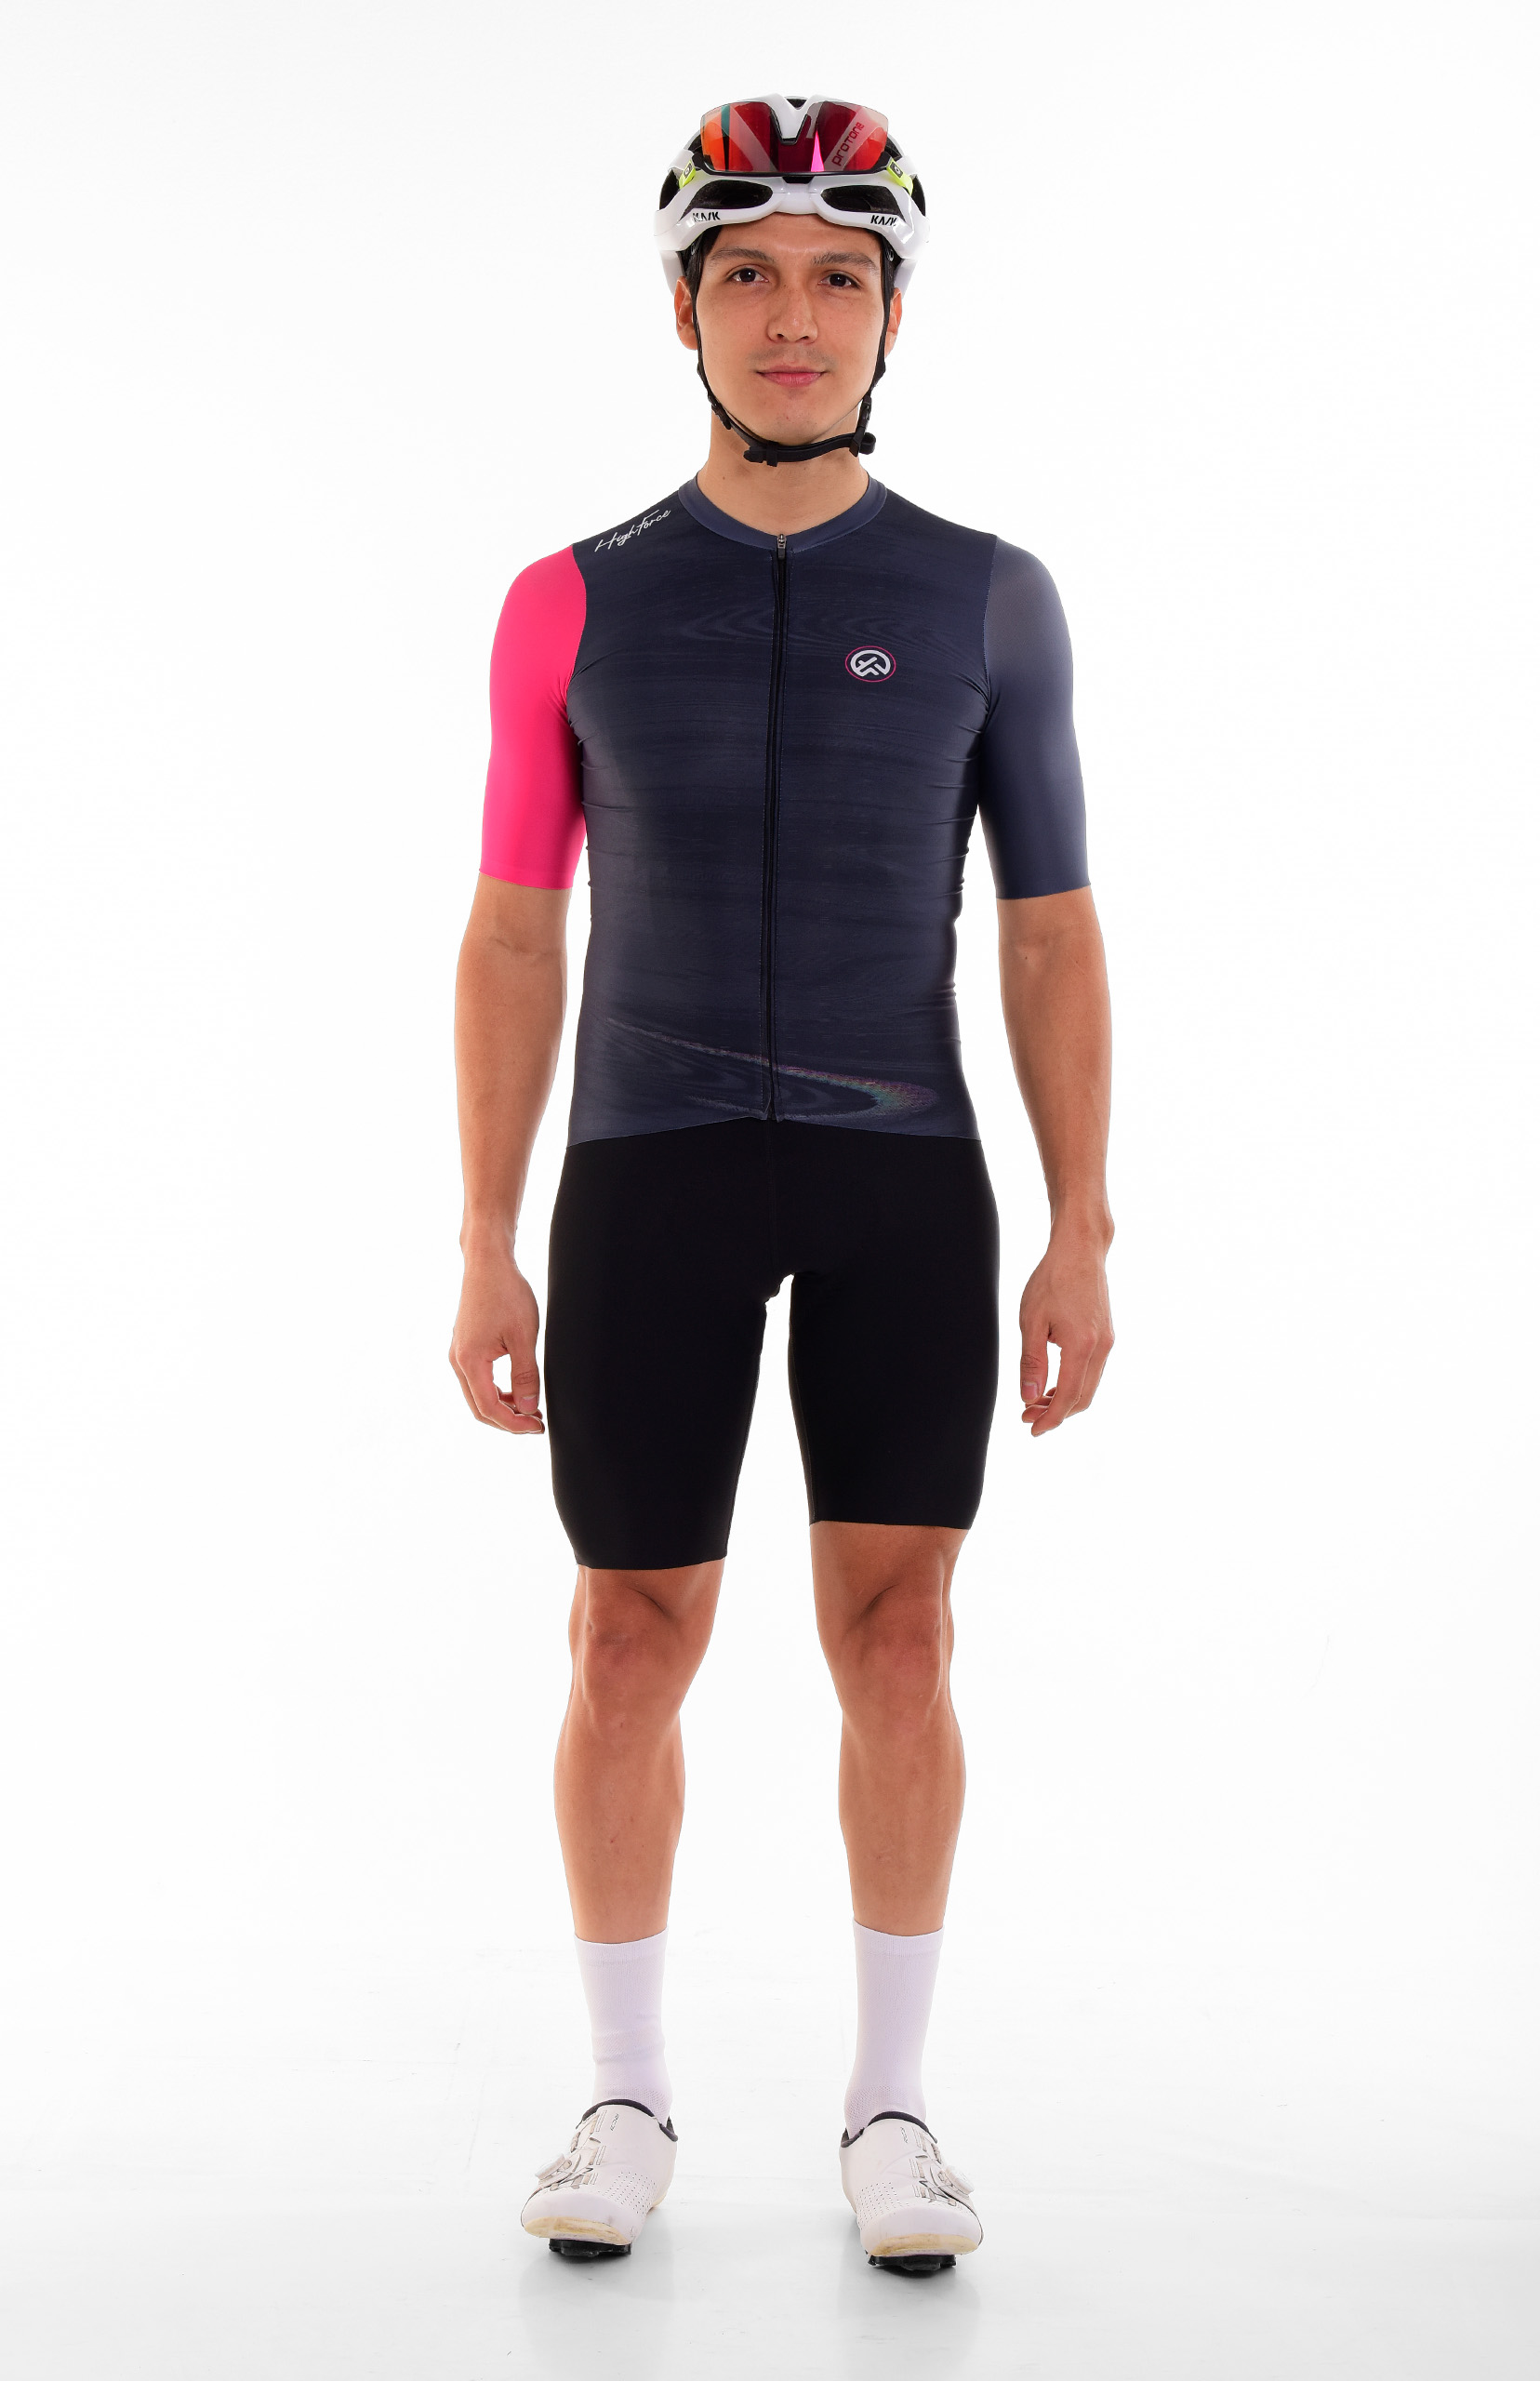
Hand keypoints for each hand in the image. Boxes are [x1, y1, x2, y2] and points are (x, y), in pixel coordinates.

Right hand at [448, 1248, 545, 1433]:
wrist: (488, 1263)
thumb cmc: (507, 1293)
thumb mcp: (524, 1336)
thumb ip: (526, 1375)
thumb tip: (528, 1409)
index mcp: (470, 1361)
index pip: (489, 1409)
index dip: (514, 1424)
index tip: (537, 1427)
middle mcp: (458, 1361)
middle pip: (479, 1407)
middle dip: (507, 1420)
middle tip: (536, 1423)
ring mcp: (458, 1353)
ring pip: (477, 1394)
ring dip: (502, 1406)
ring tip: (530, 1407)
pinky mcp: (464, 1345)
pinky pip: (477, 1379)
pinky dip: (496, 1390)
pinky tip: (517, 1388)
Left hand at [1019, 1233, 1113, 1435]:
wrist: (1081, 1250)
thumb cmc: (1053, 1279)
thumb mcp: (1032, 1321)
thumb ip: (1032, 1362)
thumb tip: (1029, 1397)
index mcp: (1082, 1346)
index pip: (1069, 1397)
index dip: (1050, 1419)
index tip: (1032, 1430)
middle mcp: (1102, 1347)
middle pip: (1083, 1398)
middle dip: (1056, 1413)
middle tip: (1027, 1415)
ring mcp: (1108, 1341)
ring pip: (1089, 1386)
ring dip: (1064, 1399)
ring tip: (1036, 1400)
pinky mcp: (1107, 1334)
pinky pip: (1092, 1371)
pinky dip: (1074, 1383)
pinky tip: (1053, 1381)